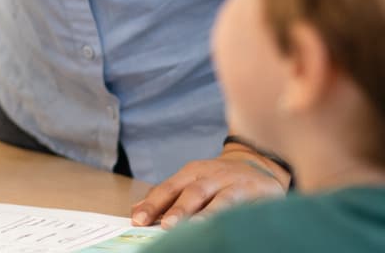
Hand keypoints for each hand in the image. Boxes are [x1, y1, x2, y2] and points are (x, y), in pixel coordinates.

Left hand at [130, 144, 289, 228]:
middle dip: (177, 210)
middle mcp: (210, 175)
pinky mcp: (255, 194)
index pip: (167, 188)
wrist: (258, 164)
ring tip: (194, 228)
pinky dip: (234, 216)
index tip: (136, 219)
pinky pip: (243, 207)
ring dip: (206, 215)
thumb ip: (168, 196)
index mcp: (191, 172)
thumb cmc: (218, 179)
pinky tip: (226, 226)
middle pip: (190, 192)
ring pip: (218, 200)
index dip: (152, 204)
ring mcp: (233, 184)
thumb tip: (136, 210)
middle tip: (164, 226)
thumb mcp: (193, 182)